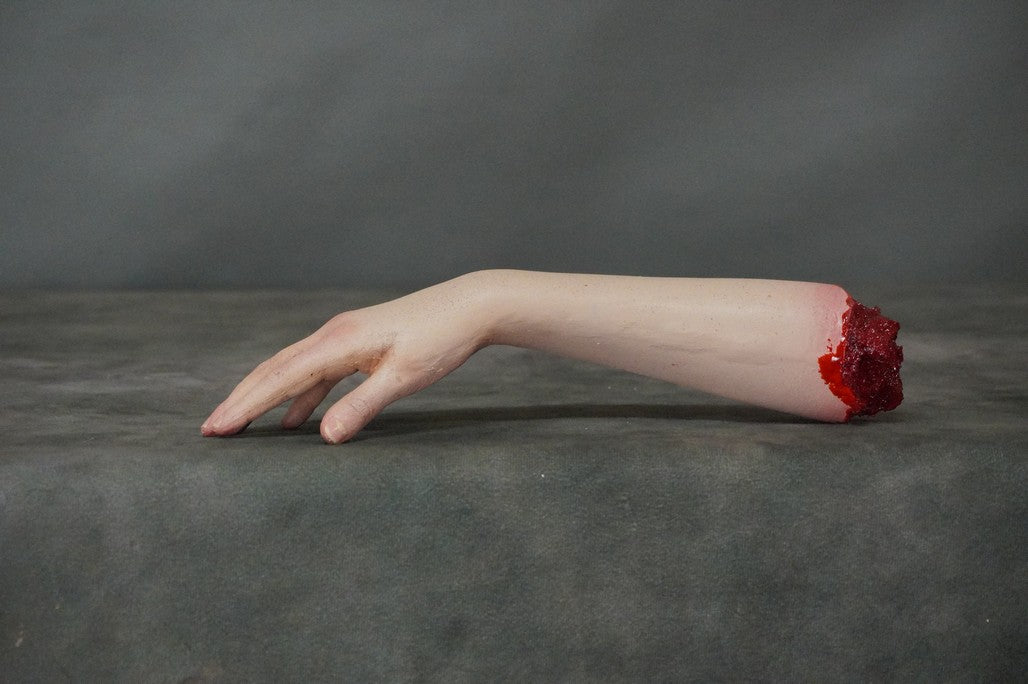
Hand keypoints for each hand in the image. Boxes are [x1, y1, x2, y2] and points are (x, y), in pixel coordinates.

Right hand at [201, 274, 491, 442]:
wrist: (470, 306)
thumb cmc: (441, 340)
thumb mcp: (404, 377)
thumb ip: (363, 407)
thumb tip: (324, 437)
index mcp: (340, 342)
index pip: (281, 377)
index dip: (247, 405)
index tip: (218, 427)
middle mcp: (334, 335)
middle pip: (276, 369)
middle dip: (243, 400)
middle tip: (212, 430)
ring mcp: (345, 337)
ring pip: (293, 369)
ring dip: (266, 397)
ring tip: (241, 426)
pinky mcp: (358, 343)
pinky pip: (317, 372)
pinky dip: (300, 395)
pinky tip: (295, 420)